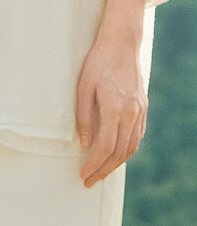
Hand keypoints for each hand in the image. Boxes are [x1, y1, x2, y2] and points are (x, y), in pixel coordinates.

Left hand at [75, 30, 147, 187]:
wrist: (121, 44)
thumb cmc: (97, 62)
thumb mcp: (83, 86)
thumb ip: (83, 116)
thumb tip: (84, 144)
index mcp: (114, 108)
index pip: (105, 147)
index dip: (94, 164)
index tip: (83, 174)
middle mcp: (130, 113)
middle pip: (119, 152)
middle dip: (104, 170)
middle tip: (89, 181)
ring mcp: (139, 111)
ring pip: (131, 147)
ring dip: (116, 163)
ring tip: (101, 171)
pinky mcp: (143, 107)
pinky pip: (137, 136)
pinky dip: (126, 149)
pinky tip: (115, 153)